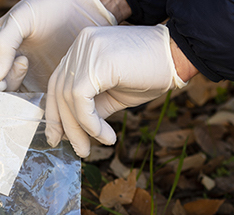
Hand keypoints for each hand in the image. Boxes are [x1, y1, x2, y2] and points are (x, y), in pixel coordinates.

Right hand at [0, 0, 116, 92]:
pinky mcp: (46, 87)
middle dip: (6, 86)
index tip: (4, 75)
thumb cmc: (52, 7)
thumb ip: (3, 44)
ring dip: (21, 97)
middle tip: (25, 66)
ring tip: (36, 72)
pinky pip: (35, 103)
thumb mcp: (22, 18)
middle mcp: (10, 65)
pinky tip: (47, 89)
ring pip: (15, 99)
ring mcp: (28, 78)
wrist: (87, 9)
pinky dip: (37, 103)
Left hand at [45, 25, 187, 157]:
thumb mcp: (112, 95)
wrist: (178, 56)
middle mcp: (79, 45)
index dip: (55, 113)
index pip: (58, 84)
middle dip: (66, 126)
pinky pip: (81, 100)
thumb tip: (70, 132)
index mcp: (80, 49)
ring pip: (68, 98)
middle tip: (79, 151)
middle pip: (60, 92)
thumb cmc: (149, 74)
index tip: (58, 138)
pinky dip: (90, 123)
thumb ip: (89, 108)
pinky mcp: (96, 62)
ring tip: (93, 147)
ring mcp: (86, 50)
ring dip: (80, 129)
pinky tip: (105, 136)